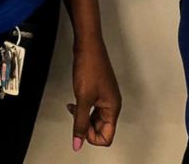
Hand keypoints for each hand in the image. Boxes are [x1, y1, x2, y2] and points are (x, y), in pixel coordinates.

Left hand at [66, 36, 120, 150]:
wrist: (88, 45)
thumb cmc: (90, 64)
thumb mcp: (82, 98)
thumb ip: (80, 122)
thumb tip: (78, 142)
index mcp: (113, 107)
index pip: (107, 136)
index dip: (92, 137)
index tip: (80, 129)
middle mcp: (112, 102)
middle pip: (102, 128)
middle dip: (87, 127)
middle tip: (76, 118)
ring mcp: (105, 96)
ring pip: (96, 118)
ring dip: (84, 118)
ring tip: (75, 110)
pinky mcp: (99, 90)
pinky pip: (92, 108)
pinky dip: (83, 109)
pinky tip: (75, 104)